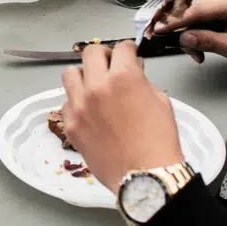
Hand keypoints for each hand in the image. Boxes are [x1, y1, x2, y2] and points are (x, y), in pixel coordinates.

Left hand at [60, 40, 182, 190]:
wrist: (145, 177)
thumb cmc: (159, 141)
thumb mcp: (160, 101)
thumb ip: (141, 81)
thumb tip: (132, 71)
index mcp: (123, 77)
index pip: (121, 48)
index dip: (127, 50)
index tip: (128, 55)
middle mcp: (96, 87)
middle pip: (90, 53)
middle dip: (103, 56)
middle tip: (110, 66)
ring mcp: (79, 106)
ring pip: (70, 74)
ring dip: (83, 76)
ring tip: (94, 86)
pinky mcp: (70, 125)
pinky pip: (66, 103)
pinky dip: (77, 103)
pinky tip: (89, 112)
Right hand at [158, 0, 226, 86]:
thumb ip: (209, 42)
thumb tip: (184, 38)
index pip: (195, 12)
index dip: (174, 22)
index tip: (156, 30)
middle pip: (189, 15)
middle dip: (185, 36)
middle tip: (192, 55)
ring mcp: (217, 3)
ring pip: (190, 20)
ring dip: (190, 39)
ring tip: (198, 56)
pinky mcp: (213, 11)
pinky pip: (195, 23)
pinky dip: (194, 37)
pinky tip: (200, 50)